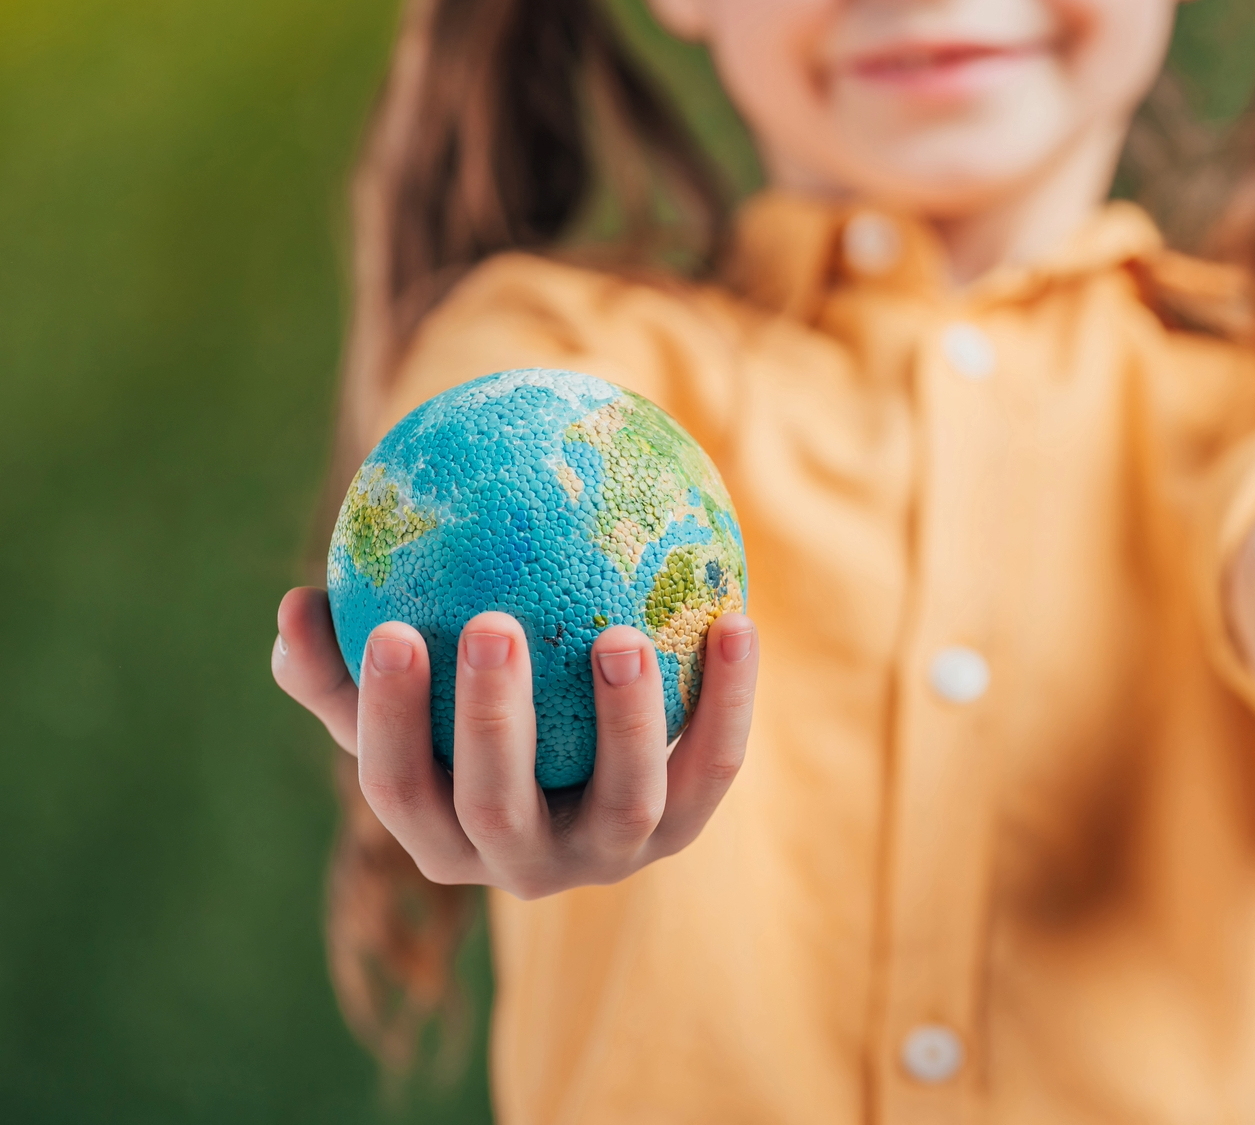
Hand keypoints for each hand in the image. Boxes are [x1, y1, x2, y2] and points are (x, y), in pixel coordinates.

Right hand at [271, 587, 758, 897]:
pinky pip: (711, 763)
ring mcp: (609, 854)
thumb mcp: (401, 697)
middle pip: (497, 807)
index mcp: (437, 834)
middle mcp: (520, 863)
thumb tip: (292, 606)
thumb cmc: (464, 718)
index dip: (387, 719)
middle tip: (491, 623)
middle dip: (489, 721)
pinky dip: (727, 699)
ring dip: (624, 720)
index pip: (397, 786)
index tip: (389, 629)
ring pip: (623, 802)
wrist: (585, 768)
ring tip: (620, 636)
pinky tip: (735, 619)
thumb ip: (344, 663)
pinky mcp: (683, 831)